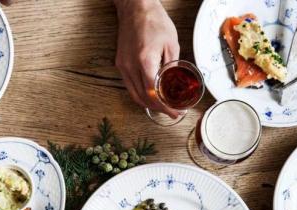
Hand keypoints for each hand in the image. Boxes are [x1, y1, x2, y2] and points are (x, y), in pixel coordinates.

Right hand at [114, 0, 179, 116]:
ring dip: (148, 104)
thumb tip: (176, 87)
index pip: (154, 93)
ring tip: (162, 107)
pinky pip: (129, 85)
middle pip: (143, 98)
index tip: (176, 111)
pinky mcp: (120, 64)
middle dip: (159, 109)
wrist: (136, 9)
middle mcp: (130, 66)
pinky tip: (150, 96)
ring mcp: (123, 66)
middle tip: (172, 112)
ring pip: (134, 94)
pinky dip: (140, 94)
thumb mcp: (171, 44)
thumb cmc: (154, 22)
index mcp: (145, 61)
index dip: (166, 106)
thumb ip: (172, 68)